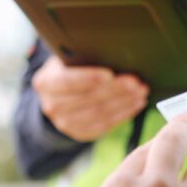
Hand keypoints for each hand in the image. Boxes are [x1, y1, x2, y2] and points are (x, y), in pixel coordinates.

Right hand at [32, 56, 149, 141]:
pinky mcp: (80, 133)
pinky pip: (105, 125)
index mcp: (46, 82)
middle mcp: (52, 106)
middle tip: (136, 82)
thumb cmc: (69, 69)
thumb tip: (113, 53)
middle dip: (116, 90)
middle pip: (89, 99)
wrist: (59, 94)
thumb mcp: (68, 59)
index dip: (90, 78)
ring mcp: (65, 123)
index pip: (69, 81)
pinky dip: (123, 114)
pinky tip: (136, 104)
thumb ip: (82, 58)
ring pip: (100, 114)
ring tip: (141, 92)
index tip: (110, 74)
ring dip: (124, 103)